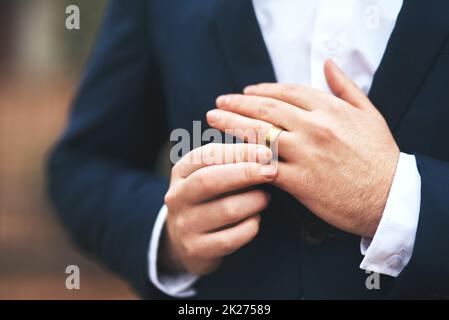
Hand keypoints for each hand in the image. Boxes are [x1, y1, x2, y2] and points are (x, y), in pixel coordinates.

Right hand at [161, 143, 276, 275]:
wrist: (184, 242)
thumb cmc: (208, 200)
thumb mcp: (210, 175)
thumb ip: (232, 162)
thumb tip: (266, 153)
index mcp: (181, 171)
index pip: (207, 155)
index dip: (239, 152)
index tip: (266, 153)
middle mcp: (177, 197)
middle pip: (210, 180)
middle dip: (246, 173)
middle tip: (271, 172)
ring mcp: (184, 225)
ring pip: (226, 210)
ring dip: (254, 201)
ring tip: (265, 198)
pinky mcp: (196, 249)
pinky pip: (230, 238)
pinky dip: (250, 227)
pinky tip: (255, 220)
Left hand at [207, 60, 399, 237]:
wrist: (389, 198)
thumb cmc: (380, 157)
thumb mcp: (369, 114)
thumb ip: (345, 87)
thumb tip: (328, 63)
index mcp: (330, 109)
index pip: (287, 92)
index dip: (261, 90)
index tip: (244, 92)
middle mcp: (314, 127)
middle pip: (266, 109)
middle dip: (238, 104)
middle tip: (219, 102)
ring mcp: (305, 154)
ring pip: (260, 134)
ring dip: (232, 125)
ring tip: (213, 119)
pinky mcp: (299, 181)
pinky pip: (263, 167)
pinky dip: (244, 160)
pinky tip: (227, 155)